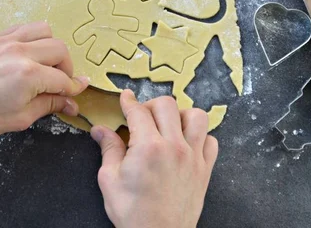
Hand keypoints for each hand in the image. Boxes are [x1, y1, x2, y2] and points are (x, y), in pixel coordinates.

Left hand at [0, 21, 88, 137]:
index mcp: (28, 75)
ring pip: (45, 30)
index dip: (73, 88)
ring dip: (52, 47)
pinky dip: (34, 38)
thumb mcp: (19, 118)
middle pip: (60, 49)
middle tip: (60, 83)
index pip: (62, 79)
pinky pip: (24, 28)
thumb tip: (70, 102)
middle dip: (66, 67)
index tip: (77, 92)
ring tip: (46, 65)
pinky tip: (28, 54)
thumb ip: (48, 105)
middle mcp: (21, 52)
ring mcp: (7, 40)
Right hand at [91, 90, 217, 227]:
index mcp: (148, 147)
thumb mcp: (109, 180)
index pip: (138, 111)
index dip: (129, 101)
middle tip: (142, 116)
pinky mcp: (205, 170)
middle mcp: (174, 146)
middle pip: (167, 105)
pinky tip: (186, 143)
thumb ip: (108, 149)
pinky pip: (211, 141)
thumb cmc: (133, 212)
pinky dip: (200, 136)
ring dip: (180, 115)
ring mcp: (193, 157)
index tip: (125, 97)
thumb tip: (99, 130)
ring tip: (168, 125)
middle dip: (151, 105)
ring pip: (196, 116)